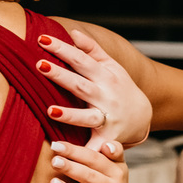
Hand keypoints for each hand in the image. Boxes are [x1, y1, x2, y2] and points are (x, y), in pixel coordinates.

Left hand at [37, 30, 151, 147]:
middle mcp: (106, 96)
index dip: (63, 49)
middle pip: (80, 84)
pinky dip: (81, 150)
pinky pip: (92, 145)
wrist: (143, 118)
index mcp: (105, 76)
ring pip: (88, 117)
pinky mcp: (107, 138)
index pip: (80, 59)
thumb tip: (73, 32)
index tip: (41, 39)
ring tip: (50, 110)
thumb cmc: (120, 88)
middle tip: (39, 65)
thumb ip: (92, 50)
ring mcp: (107, 118)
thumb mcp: (111, 67)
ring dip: (70, 115)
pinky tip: (62, 150)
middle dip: (61, 76)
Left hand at [48, 140, 127, 182]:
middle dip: (71, 169)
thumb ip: (113, 151)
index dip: (75, 151)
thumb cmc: (108, 181)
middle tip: (54, 161)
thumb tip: (106, 144)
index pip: (94, 159)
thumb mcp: (115, 166)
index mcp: (117, 172)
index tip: (56, 145)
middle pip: (90, 177)